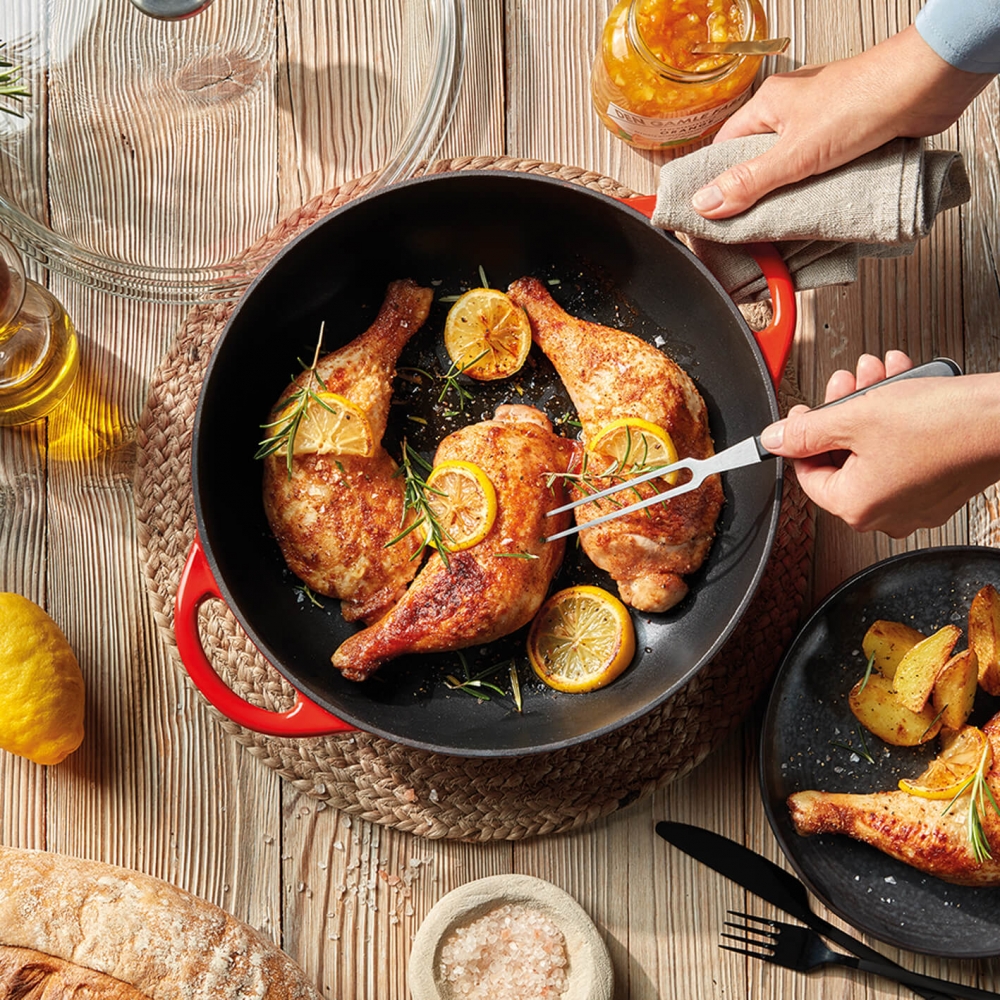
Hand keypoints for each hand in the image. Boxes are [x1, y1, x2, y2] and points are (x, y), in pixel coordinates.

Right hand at [692, 26, 992, 218]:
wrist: (928, 84)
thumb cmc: (865, 99)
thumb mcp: (795, 153)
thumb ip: (750, 181)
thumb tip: (705, 203)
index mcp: (769, 105)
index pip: (724, 147)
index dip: (715, 180)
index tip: (710, 212)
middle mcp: (792, 110)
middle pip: (757, 159)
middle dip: (754, 193)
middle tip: (748, 225)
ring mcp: (821, 121)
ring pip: (790, 165)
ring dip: (789, 193)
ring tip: (783, 220)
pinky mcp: (849, 133)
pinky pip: (820, 167)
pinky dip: (817, 187)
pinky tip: (819, 203)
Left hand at [758, 353, 999, 536]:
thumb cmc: (942, 424)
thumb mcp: (854, 418)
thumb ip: (806, 431)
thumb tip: (775, 440)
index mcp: (855, 507)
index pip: (808, 473)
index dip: (802, 436)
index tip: (805, 412)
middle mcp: (884, 514)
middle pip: (842, 457)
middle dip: (841, 410)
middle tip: (844, 383)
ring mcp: (914, 503)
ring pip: (873, 448)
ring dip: (869, 405)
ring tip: (876, 374)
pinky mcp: (939, 486)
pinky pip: (903, 452)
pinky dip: (898, 418)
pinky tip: (902, 385)